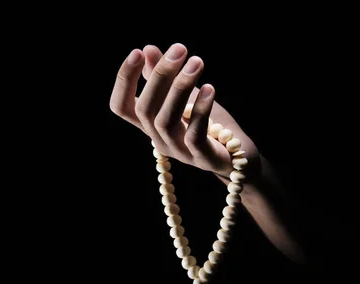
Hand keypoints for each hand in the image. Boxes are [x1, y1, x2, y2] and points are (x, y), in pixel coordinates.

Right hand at [109, 43, 260, 180]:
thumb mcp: (186, 98)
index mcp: (150, 125)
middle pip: (145, 110)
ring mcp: (179, 152)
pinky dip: (201, 110)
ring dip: (179, 88)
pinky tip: (209, 88)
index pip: (121, 107)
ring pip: (166, 121)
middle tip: (179, 49)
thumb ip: (165, 79)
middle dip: (159, 76)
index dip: (124, 80)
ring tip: (196, 62)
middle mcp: (159, 140)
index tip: (137, 52)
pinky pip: (195, 135)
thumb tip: (148, 49)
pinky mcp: (202, 159)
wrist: (238, 156)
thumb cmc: (209, 125)